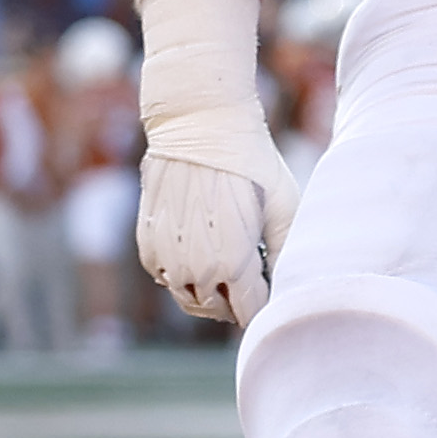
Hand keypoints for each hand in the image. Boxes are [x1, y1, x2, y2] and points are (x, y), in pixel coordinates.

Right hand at [132, 0, 297, 325]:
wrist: (198, 126)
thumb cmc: (251, 162)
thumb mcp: (284, 205)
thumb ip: (285, 251)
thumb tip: (289, 282)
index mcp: (232, 263)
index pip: (250, 311)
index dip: (265, 309)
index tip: (275, 299)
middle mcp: (194, 268)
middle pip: (217, 310)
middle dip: (237, 304)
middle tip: (254, 287)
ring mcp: (165, 258)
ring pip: (188, 298)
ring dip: (209, 294)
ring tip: (230, 275)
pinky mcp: (147, 243)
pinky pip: (165, 277)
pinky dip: (182, 276)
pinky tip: (202, 257)